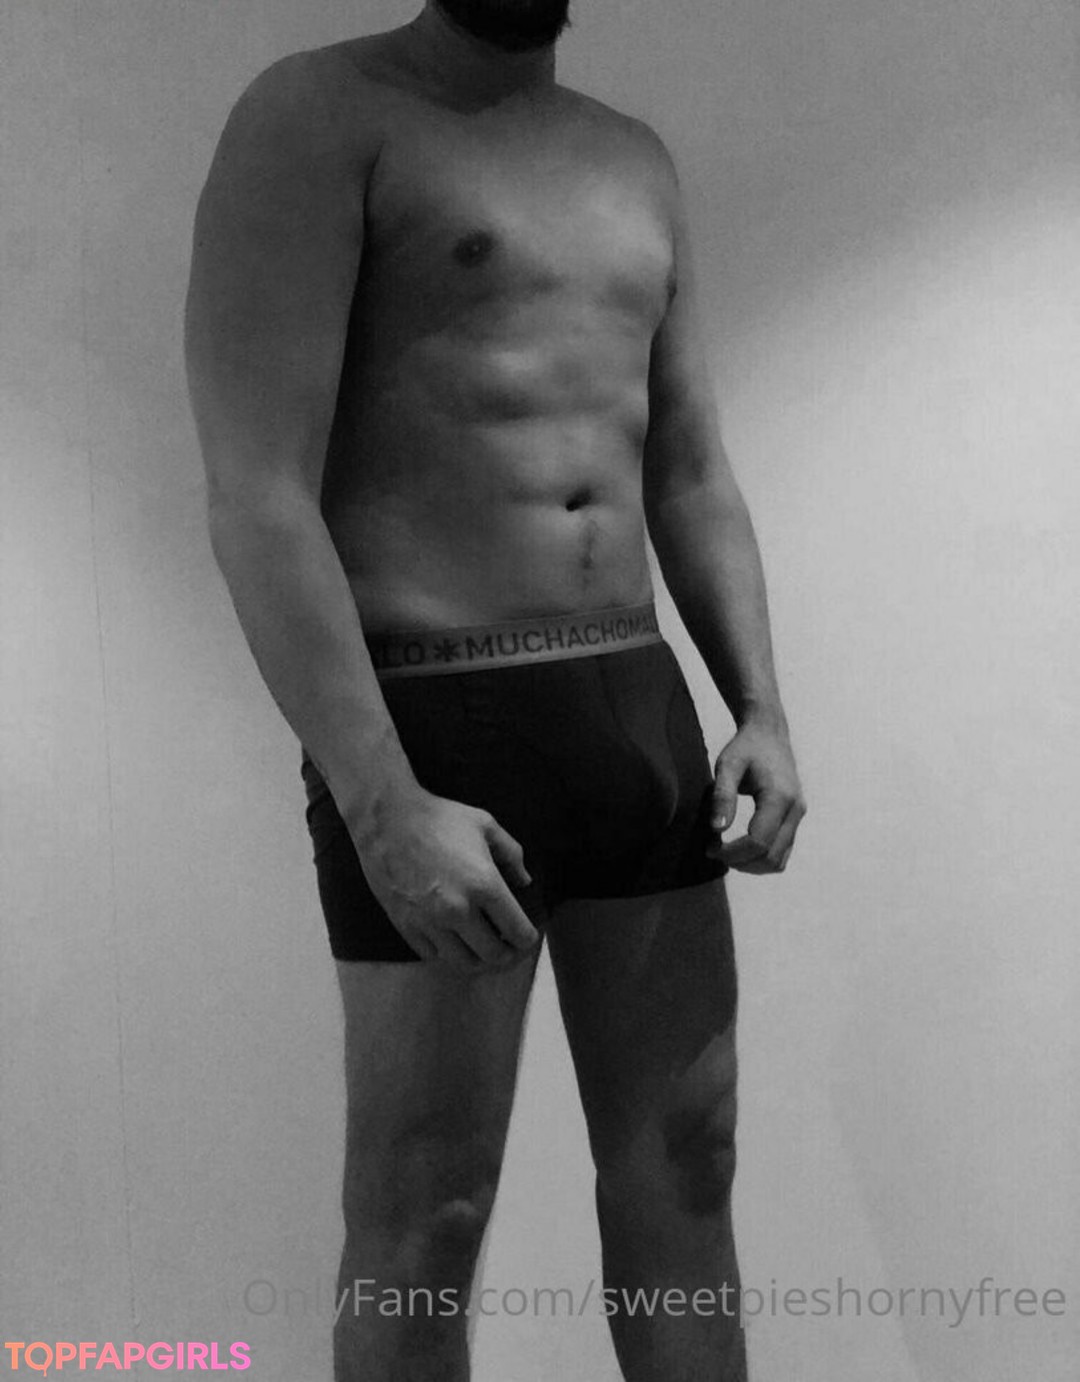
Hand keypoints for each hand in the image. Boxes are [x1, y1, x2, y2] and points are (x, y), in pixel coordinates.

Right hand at [353, 787, 540, 969]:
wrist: (387, 819)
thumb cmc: (439, 817)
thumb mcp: (485, 825)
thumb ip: (512, 854)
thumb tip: (524, 882)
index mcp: (484, 885)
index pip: (518, 932)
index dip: (528, 938)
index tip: (527, 935)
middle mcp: (458, 910)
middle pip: (494, 956)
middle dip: (508, 955)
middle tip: (509, 947)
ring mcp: (430, 922)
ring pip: (463, 963)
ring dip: (478, 959)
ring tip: (482, 948)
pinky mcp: (406, 925)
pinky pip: (433, 954)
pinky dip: (446, 951)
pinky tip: (451, 937)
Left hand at [707, 719, 805, 873]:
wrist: (769, 732)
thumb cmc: (745, 747)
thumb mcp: (727, 766)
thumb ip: (722, 796)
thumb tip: (716, 829)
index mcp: (779, 797)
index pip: (758, 842)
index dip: (732, 852)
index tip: (709, 847)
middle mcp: (795, 809)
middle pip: (770, 857)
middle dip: (740, 862)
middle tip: (714, 851)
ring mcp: (798, 815)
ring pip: (779, 860)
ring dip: (751, 865)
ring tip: (726, 852)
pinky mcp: (795, 818)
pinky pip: (782, 852)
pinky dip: (761, 858)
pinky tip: (740, 848)